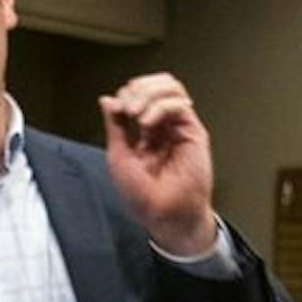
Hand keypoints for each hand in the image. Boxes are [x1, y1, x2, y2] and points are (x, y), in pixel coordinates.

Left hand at [100, 72, 216, 256]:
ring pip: (171, 88)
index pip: (140, 94)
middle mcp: (165, 126)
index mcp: (147, 131)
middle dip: (138, 88)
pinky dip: (159, 107)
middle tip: (127, 108)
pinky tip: (146, 123)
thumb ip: (115, 125)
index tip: (116, 109)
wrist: (164, 216)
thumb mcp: (118, 155)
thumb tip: (107, 99)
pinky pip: (179, 105)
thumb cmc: (143, 197)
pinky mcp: (194, 133)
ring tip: (135, 113)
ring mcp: (180, 128)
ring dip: (148, 94)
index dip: (126, 94)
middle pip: (158, 84)